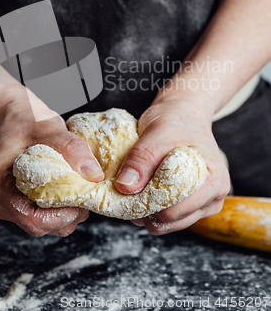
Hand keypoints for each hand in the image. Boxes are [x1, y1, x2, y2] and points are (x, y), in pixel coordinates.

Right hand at [0, 84, 103, 236]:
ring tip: (80, 189)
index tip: (81, 201)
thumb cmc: (26, 119)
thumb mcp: (50, 129)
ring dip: (66, 212)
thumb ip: (73, 150)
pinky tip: (71, 189)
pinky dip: (61, 207)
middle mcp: (0, 201)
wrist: (14, 113)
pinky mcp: (20, 201)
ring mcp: (9, 203)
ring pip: (44, 223)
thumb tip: (94, 176)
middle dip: (68, 214)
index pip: (32, 220)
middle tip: (86, 193)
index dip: (61, 216)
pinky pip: (44, 214)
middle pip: (39, 225)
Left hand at [114, 96, 229, 234]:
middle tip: (128, 185)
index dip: (148, 200)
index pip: (176, 209)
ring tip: (135, 185)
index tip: (130, 185)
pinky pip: (165, 219)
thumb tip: (125, 187)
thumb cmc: (176, 120)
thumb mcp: (157, 132)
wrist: (183, 114)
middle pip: (171, 220)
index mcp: (214, 181)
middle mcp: (214, 197)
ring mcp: (203, 204)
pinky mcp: (190, 206)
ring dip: (146, 210)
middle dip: (146, 207)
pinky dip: (150, 208)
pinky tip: (142, 190)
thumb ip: (142, 158)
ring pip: (166, 224)